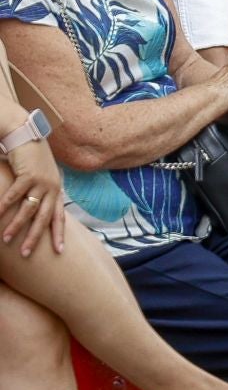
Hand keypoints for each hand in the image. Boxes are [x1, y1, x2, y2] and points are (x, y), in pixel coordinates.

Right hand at [0, 138, 65, 257]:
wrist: (28, 136)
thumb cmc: (33, 159)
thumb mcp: (42, 177)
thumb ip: (40, 193)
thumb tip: (35, 211)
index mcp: (56, 190)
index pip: (59, 216)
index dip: (59, 234)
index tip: (60, 251)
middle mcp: (52, 188)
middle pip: (44, 217)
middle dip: (35, 237)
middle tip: (26, 253)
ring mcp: (41, 181)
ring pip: (28, 209)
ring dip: (16, 225)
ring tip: (7, 239)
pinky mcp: (28, 175)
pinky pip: (14, 195)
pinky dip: (4, 207)